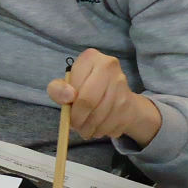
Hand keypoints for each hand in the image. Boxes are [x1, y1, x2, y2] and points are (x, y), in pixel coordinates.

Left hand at [47, 48, 162, 146]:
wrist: (114, 95)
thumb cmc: (84, 88)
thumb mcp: (65, 86)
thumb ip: (57, 89)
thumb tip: (68, 97)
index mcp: (90, 57)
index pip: (77, 90)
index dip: (70, 107)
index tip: (69, 111)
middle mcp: (109, 65)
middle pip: (89, 102)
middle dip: (79, 120)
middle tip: (75, 125)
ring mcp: (123, 83)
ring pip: (101, 116)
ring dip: (90, 128)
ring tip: (85, 128)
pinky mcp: (130, 102)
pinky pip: (112, 124)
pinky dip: (102, 130)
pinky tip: (98, 126)